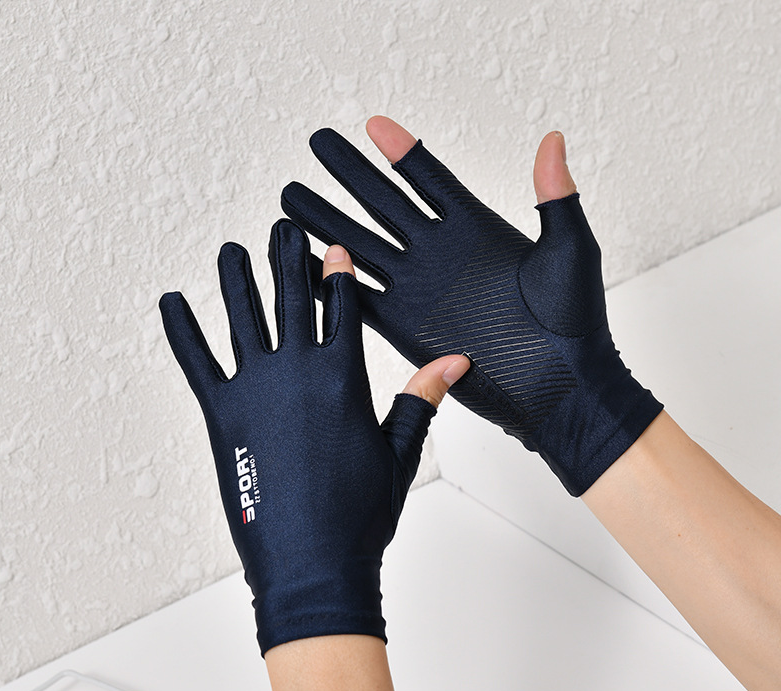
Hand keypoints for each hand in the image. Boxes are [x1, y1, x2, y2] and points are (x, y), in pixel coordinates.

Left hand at [159, 220, 467, 653]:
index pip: (343, 307)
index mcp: (345, 378)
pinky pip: (196, 360)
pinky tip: (171, 302)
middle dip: (288, 259)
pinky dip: (181, 329)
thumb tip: (455, 361)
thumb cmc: (360, 516)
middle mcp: (298, 372)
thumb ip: (421, 399)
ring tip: (232, 250)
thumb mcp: (400, 453)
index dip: (338, 273)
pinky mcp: (220, 414)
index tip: (332, 248)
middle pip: (293, 298)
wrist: (313, 565)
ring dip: (237, 279)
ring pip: (244, 317)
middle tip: (281, 228)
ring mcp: (255, 389)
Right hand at [281, 117, 661, 494]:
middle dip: (348, 174)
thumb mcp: (570, 250)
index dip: (401, 152)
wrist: (559, 388)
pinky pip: (359, 296)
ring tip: (292, 198)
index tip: (372, 125)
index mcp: (476, 230)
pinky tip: (308, 259)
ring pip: (362, 245)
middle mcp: (440, 255)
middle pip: (383, 203)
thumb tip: (553, 140)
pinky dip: (332, 279)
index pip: (429, 178)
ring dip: (327, 221)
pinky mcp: (405, 326)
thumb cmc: (575, 323)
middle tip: (317, 145)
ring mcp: (419, 290)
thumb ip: (555, 196)